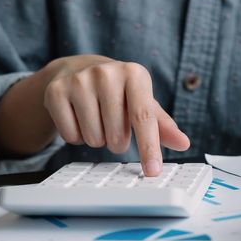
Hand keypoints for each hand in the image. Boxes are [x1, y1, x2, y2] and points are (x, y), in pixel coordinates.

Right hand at [42, 55, 189, 175]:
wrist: (79, 69)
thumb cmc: (120, 91)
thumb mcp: (144, 102)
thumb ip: (163, 125)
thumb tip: (183, 143)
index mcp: (135, 74)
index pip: (144, 118)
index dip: (149, 147)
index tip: (152, 171)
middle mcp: (107, 73)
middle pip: (117, 134)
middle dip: (118, 142)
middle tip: (115, 128)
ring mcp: (78, 80)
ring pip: (94, 137)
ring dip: (98, 139)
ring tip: (98, 120)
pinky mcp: (56, 91)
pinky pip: (70, 136)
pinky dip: (78, 137)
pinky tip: (79, 119)